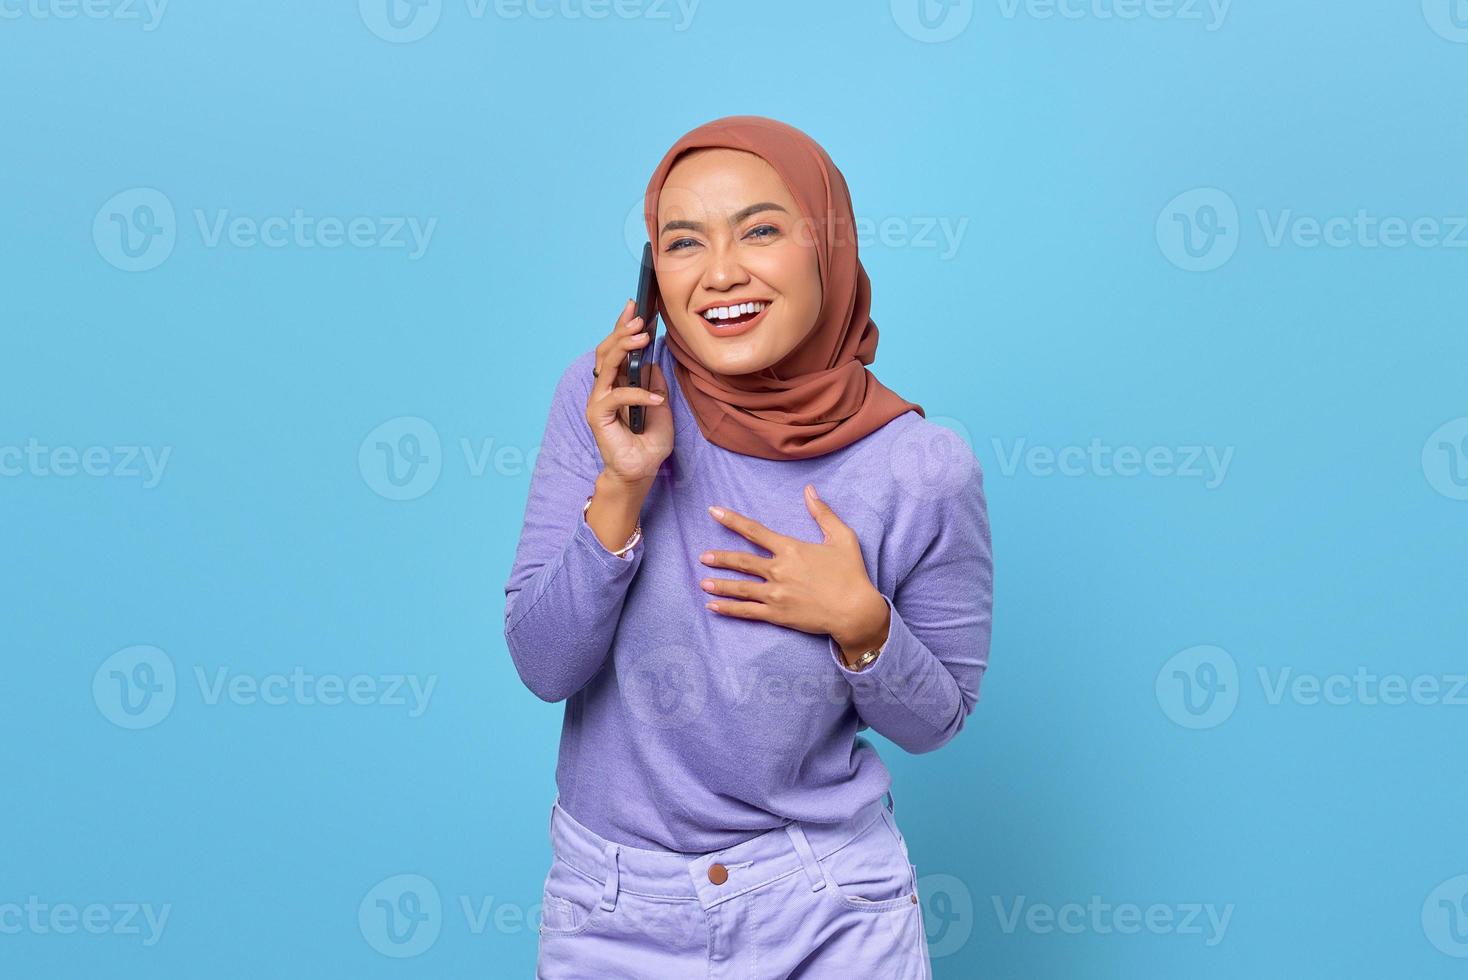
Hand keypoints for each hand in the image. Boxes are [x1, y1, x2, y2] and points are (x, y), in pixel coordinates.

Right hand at [587, 298, 673, 486]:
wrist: (642, 471)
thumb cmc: (649, 442)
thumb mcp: (661, 405)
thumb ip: (655, 383)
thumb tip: (653, 361)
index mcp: (618, 382)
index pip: (617, 348)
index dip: (623, 326)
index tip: (635, 305)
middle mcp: (605, 388)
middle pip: (607, 350)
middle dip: (622, 330)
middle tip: (640, 318)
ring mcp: (600, 401)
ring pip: (606, 365)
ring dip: (624, 348)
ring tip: (643, 338)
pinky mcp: (598, 416)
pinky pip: (616, 396)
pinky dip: (637, 393)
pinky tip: (655, 397)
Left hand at [698, 484, 890, 659]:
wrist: (855, 611)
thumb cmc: (851, 573)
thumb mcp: (842, 537)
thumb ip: (822, 513)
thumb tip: (809, 490)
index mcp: (790, 549)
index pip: (754, 531)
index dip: (732, 520)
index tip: (713, 512)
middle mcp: (778, 570)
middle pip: (741, 561)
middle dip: (720, 558)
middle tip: (703, 556)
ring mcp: (775, 594)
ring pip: (740, 587)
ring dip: (719, 584)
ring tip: (703, 583)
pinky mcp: (777, 614)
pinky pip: (747, 611)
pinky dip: (728, 609)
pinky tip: (712, 607)